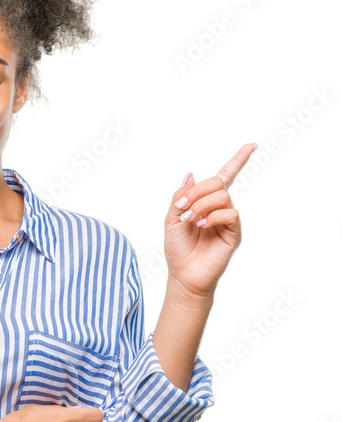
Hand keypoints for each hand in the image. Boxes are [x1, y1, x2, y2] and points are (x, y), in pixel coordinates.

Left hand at [164, 142, 253, 298]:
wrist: (183, 275)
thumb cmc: (178, 250)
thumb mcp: (171, 219)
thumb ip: (180, 196)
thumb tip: (191, 174)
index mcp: (206, 202)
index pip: (224, 177)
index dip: (238, 161)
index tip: (252, 146)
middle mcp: (220, 208)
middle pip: (218, 182)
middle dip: (198, 191)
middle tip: (183, 207)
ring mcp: (228, 220)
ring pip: (222, 196)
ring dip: (202, 204)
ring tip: (191, 220)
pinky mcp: (234, 233)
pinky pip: (230, 213)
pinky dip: (213, 216)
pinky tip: (202, 225)